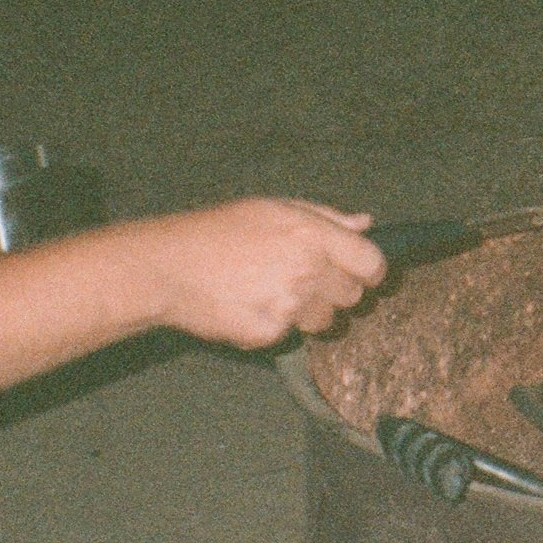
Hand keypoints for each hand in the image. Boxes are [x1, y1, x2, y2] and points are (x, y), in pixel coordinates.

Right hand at [143, 198, 384, 346]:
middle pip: (353, 295)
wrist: (170, 266)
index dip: (371, 270)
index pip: (372, 263)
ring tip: (274, 291)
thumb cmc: (219, 230)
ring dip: (310, 311)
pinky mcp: (271, 333)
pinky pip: (291, 335)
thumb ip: (326, 217)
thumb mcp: (274, 207)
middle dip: (336, 289)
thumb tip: (365, 224)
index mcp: (313, 235)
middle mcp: (307, 270)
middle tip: (305, 278)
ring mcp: (290, 305)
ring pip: (325, 320)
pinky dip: (278, 325)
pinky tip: (253, 305)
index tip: (362, 272)